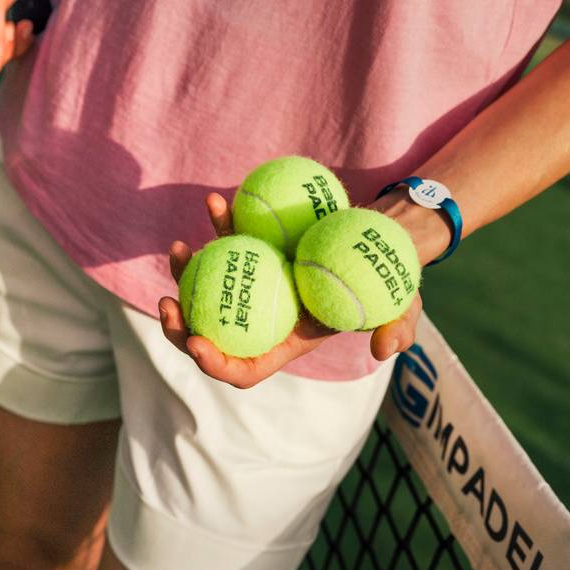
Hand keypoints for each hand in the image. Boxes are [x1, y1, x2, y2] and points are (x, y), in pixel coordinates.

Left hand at [158, 193, 423, 388]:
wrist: (380, 240)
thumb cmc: (388, 282)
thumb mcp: (402, 308)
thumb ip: (398, 330)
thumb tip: (384, 349)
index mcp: (284, 343)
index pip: (243, 368)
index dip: (217, 364)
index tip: (199, 343)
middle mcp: (259, 318)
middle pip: (208, 335)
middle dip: (178, 329)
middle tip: (166, 305)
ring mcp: (251, 284)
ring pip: (205, 288)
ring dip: (183, 273)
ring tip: (178, 249)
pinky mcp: (253, 250)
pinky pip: (227, 239)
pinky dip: (219, 222)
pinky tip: (215, 200)